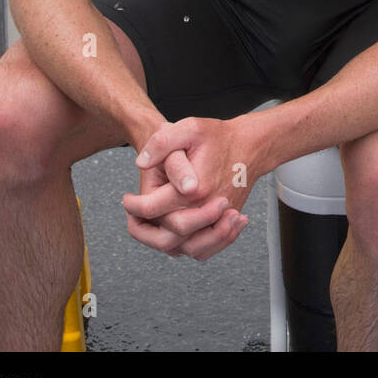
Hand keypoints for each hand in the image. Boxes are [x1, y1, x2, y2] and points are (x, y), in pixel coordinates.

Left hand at [124, 116, 254, 259]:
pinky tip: (178, 236)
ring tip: (153, 229)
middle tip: (135, 218)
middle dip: (146, 231)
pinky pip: (206, 249)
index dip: (133, 206)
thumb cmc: (220, 137)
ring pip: (189, 249)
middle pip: (169, 238)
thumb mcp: (189, 128)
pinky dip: (189, 249)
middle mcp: (209, 208)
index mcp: (195, 188)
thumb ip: (162, 142)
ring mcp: (220, 219)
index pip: (152, 210)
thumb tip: (141, 163)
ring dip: (166, 243)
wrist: (251, 146)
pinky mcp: (226, 224)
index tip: (127, 199)